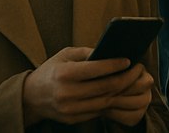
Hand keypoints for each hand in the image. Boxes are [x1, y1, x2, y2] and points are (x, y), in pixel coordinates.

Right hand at [21, 47, 145, 125]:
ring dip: (122, 92)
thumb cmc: (52, 70)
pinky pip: (98, 111)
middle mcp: (66, 93)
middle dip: (126, 78)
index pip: (96, 69)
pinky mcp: (72, 119)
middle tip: (138, 70)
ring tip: (131, 81)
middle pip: (105, 87)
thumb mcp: (65, 54)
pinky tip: (118, 92)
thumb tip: (112, 50)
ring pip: (105, 102)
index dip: (115, 65)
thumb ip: (88, 52)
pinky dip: (110, 101)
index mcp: (64, 74)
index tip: (129, 60)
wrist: (30, 97)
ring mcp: (69, 109)